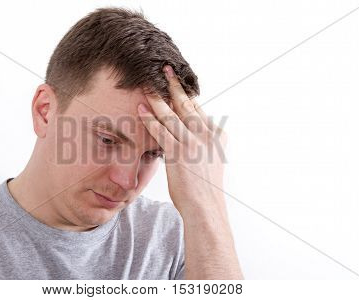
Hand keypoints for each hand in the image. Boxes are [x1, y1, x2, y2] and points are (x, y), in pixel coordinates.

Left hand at [138, 65, 228, 222]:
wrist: (206, 208)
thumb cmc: (205, 187)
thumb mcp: (212, 159)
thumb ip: (203, 142)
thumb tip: (189, 131)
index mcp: (217, 135)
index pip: (198, 108)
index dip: (185, 92)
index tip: (176, 81)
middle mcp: (207, 136)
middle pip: (187, 105)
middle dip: (174, 85)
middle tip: (164, 69)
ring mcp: (194, 144)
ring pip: (172, 115)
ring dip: (158, 98)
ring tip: (148, 84)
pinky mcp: (179, 154)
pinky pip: (161, 131)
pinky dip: (150, 118)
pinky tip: (141, 108)